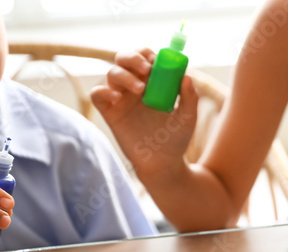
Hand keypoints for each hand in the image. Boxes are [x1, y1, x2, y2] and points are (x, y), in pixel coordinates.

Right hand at [90, 48, 198, 178]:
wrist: (163, 163)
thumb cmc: (176, 139)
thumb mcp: (188, 118)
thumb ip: (190, 98)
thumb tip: (187, 77)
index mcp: (152, 82)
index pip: (144, 58)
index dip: (147, 53)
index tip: (156, 59)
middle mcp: (134, 87)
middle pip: (124, 59)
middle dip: (133, 57)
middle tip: (146, 68)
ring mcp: (120, 99)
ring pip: (112, 73)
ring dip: (125, 76)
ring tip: (141, 90)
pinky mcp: (109, 113)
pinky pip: (97, 95)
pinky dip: (103, 91)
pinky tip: (117, 98)